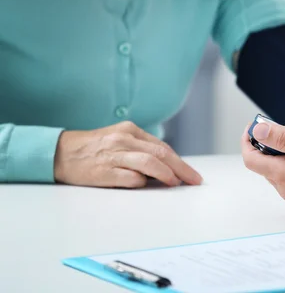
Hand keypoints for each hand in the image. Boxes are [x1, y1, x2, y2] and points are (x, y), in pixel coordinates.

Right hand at [54, 121, 202, 187]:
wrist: (60, 153)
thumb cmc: (94, 148)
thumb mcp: (119, 140)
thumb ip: (141, 149)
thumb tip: (168, 167)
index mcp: (130, 130)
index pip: (162, 147)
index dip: (180, 162)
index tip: (192, 174)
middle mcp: (123, 140)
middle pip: (161, 154)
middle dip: (181, 168)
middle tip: (193, 180)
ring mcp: (113, 155)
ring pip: (149, 163)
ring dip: (166, 174)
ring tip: (175, 183)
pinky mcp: (103, 171)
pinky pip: (129, 177)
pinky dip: (141, 182)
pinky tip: (146, 186)